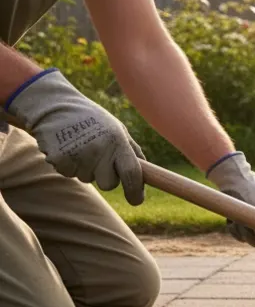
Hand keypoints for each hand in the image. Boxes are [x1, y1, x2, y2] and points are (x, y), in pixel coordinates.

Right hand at [4, 69, 144, 203]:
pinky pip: (69, 173)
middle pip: (109, 184)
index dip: (136, 191)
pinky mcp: (59, 159)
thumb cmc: (92, 119)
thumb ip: (132, 151)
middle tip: (98, 156)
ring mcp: (78, 155)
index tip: (136, 200)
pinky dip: (69, 165)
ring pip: (88, 179)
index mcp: (117, 141)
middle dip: (106, 176)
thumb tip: (147, 173)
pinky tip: (66, 147)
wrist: (54, 106)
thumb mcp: (117, 128)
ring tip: (79, 145)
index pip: (132, 173)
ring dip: (85, 168)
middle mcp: (99, 149)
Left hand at [206, 152, 254, 251]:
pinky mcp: (247, 227)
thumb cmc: (247, 191)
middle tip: (244, 225)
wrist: (231, 181)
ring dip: (242, 232)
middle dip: (254, 236)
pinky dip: (235, 231)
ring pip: (254, 241)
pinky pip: (242, 238)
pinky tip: (232, 221)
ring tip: (236, 220)